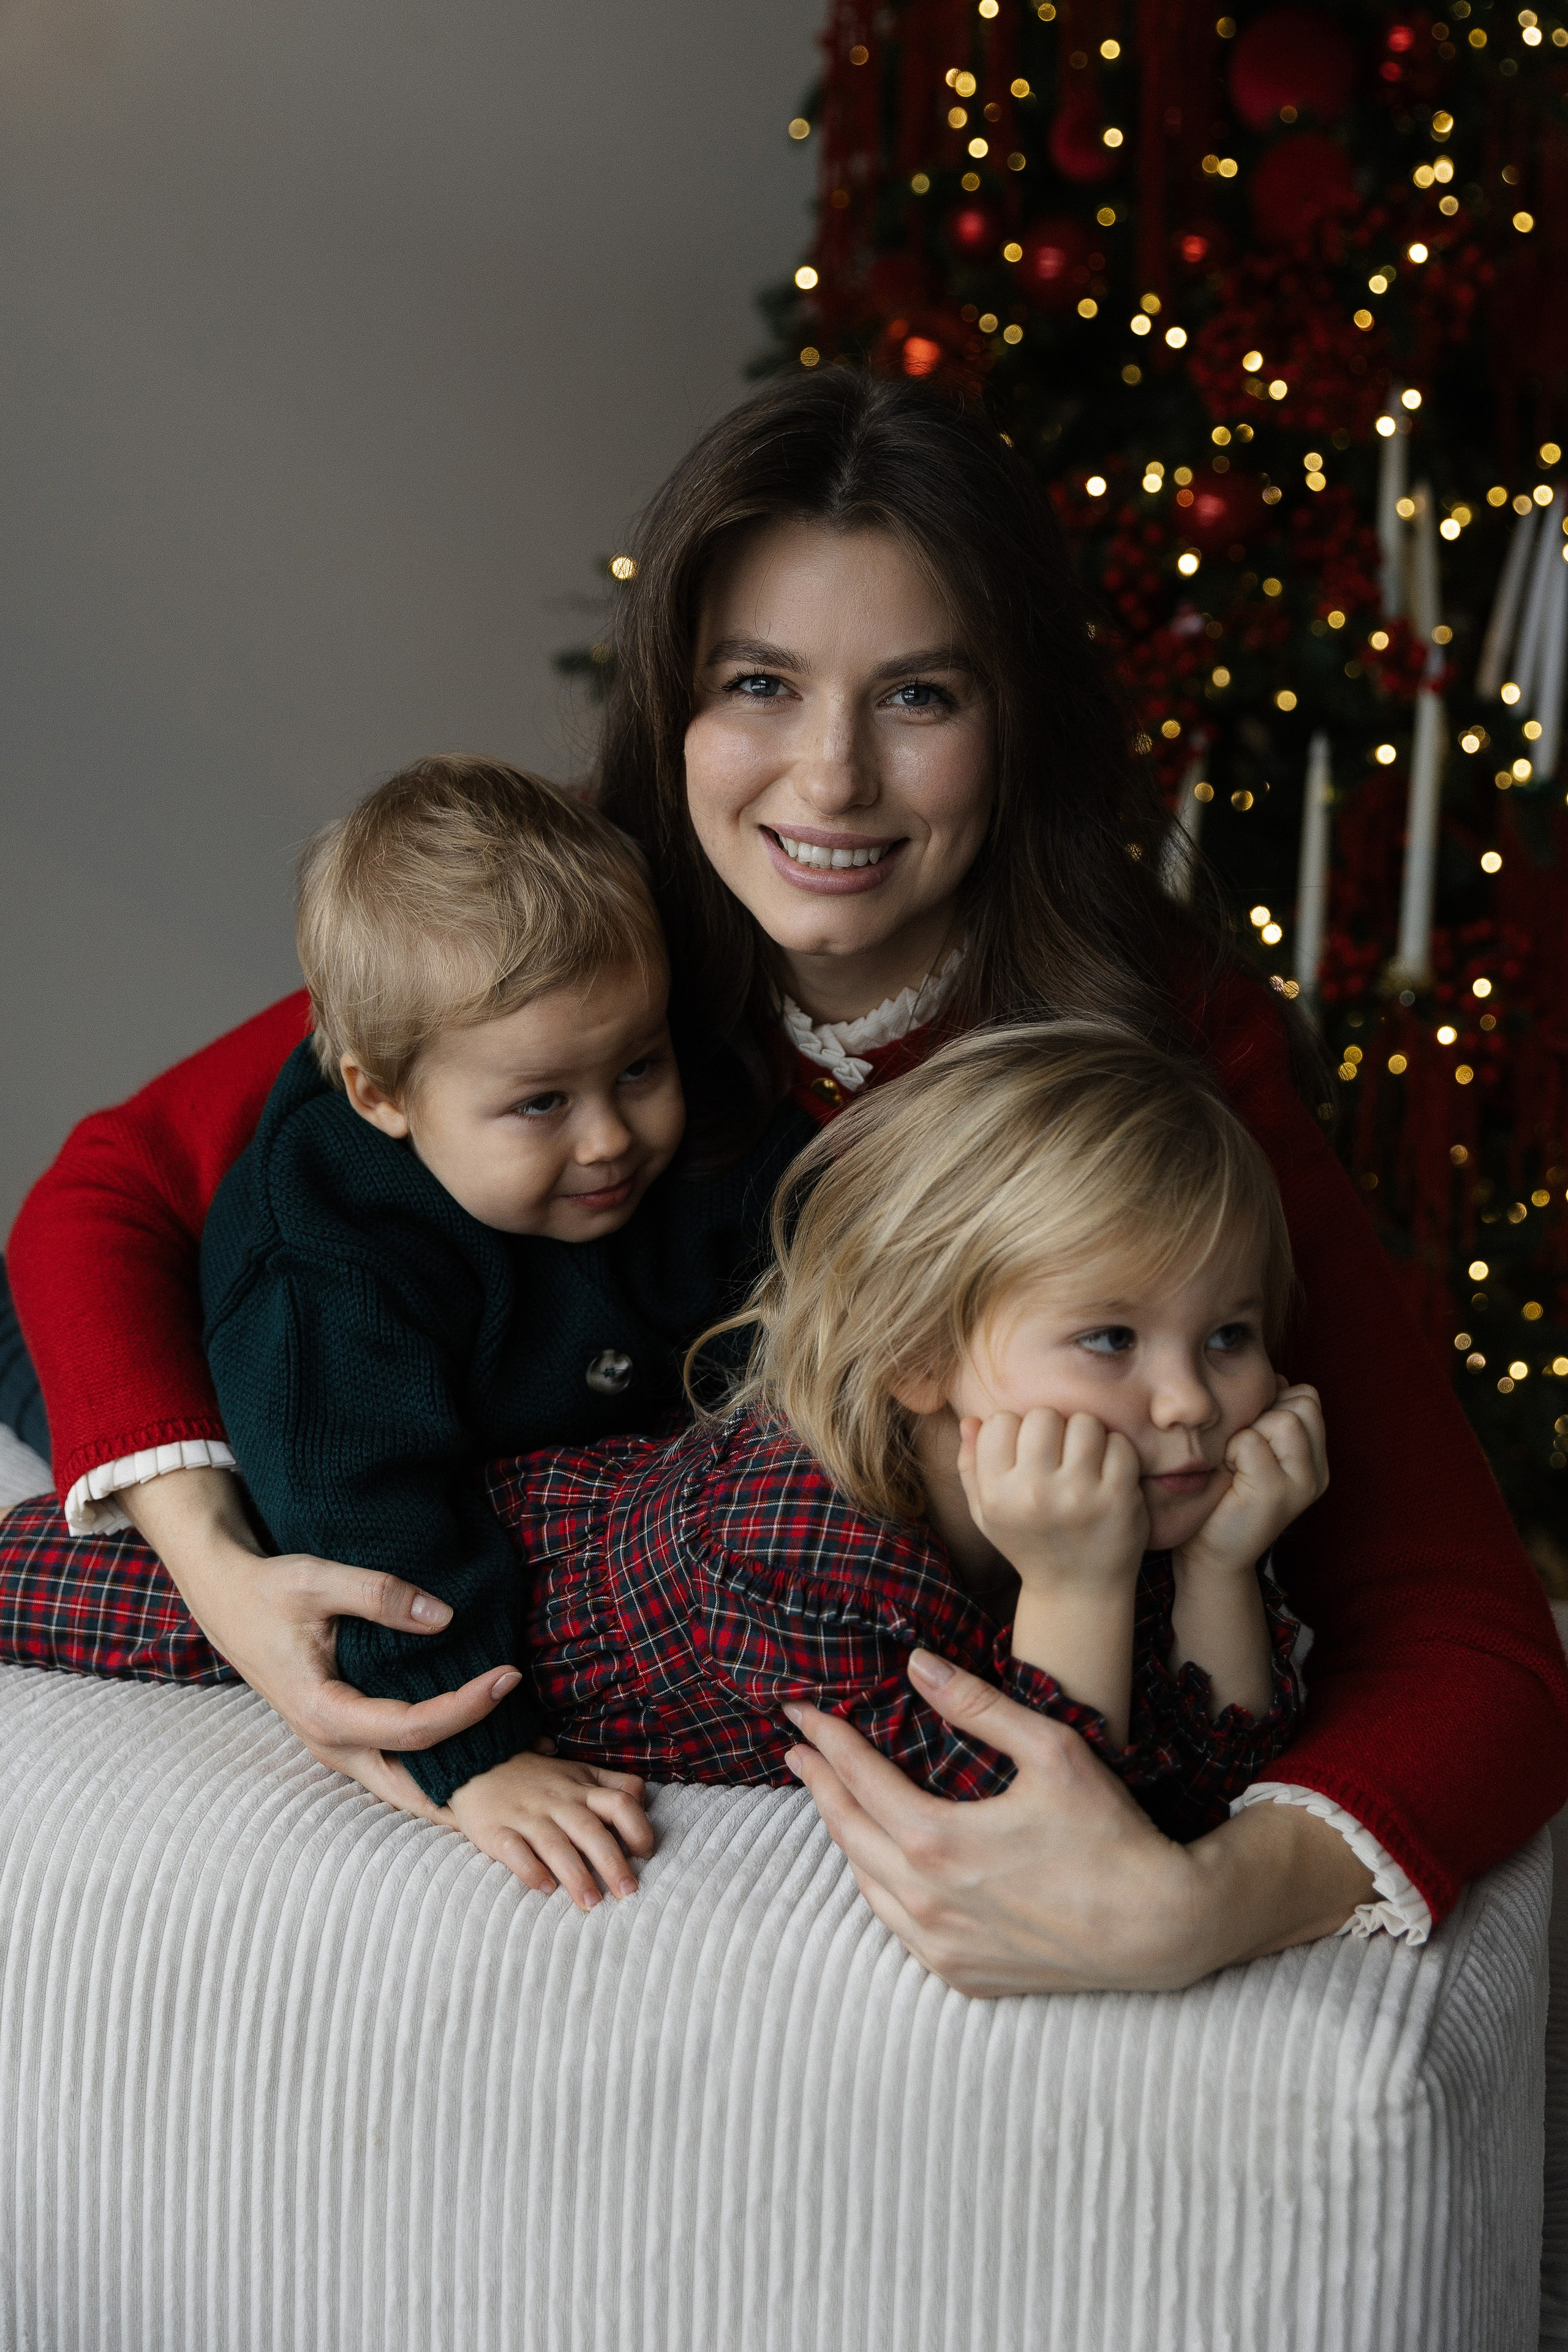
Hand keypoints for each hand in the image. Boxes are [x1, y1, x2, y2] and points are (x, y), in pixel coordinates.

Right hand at [125, 1467, 513, 1821]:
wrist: (227, 1599)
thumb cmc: (270, 1588)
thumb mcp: (318, 1579)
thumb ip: (379, 1594)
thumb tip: (445, 1617)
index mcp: (323, 1713)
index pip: (414, 1727)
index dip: (467, 1706)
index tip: (509, 1676)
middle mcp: (330, 1745)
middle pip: (415, 1787)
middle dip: (471, 1784)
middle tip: (529, 1764)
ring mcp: (335, 1747)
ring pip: (405, 1787)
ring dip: (456, 1782)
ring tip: (514, 1766)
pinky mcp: (342, 1736)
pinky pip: (396, 1765)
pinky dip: (436, 1764)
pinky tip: (476, 1749)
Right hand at [445, 1747, 653, 1905]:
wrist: (478, 1764)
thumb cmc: (538, 1777)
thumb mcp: (579, 1772)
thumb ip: (613, 1784)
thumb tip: (644, 1802)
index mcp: (582, 1788)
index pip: (621, 1802)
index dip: (639, 1828)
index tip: (645, 1855)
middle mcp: (559, 1801)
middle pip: (591, 1831)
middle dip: (612, 1863)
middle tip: (628, 1893)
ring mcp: (527, 1816)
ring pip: (556, 1845)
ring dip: (575, 1875)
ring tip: (591, 1903)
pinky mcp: (496, 1830)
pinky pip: (515, 1851)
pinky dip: (530, 1870)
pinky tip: (545, 1889)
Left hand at [784, 1648, 1372, 1995]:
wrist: (1159, 1929)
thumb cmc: (1111, 1834)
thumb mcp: (1051, 1751)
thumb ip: (977, 1706)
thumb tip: (917, 1664)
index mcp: (938, 1841)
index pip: (858, 1779)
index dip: (826, 1740)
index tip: (799, 1713)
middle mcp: (926, 1901)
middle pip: (847, 1831)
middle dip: (818, 1784)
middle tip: (799, 1750)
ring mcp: (940, 1946)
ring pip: (866, 1883)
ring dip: (845, 1835)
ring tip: (834, 1798)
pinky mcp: (962, 1976)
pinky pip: (898, 1927)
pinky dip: (880, 1887)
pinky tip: (882, 1864)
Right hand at [956, 1408, 1147, 1589]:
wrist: (1078, 1592)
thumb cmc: (1029, 1542)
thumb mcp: (987, 1513)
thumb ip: (970, 1466)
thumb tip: (970, 1419)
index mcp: (998, 1496)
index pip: (999, 1422)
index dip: (1014, 1430)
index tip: (1025, 1452)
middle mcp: (1035, 1494)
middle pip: (1043, 1416)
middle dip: (1052, 1428)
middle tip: (1058, 1454)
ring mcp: (1079, 1496)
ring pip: (1084, 1423)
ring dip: (1085, 1436)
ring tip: (1083, 1461)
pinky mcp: (1119, 1498)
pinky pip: (1119, 1443)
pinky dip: (1116, 1452)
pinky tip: (1107, 1473)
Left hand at [1180, 1382, 1328, 1579]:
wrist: (1209, 1553)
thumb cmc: (1223, 1493)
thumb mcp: (1252, 1448)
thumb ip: (1269, 1415)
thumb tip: (1275, 1378)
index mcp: (1315, 1459)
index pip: (1308, 1397)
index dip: (1273, 1404)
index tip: (1250, 1434)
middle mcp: (1318, 1472)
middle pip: (1302, 1401)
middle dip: (1264, 1415)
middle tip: (1242, 1451)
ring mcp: (1302, 1484)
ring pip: (1283, 1418)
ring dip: (1248, 1432)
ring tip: (1236, 1462)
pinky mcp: (1276, 1495)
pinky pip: (1251, 1441)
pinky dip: (1232, 1450)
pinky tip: (1228, 1473)